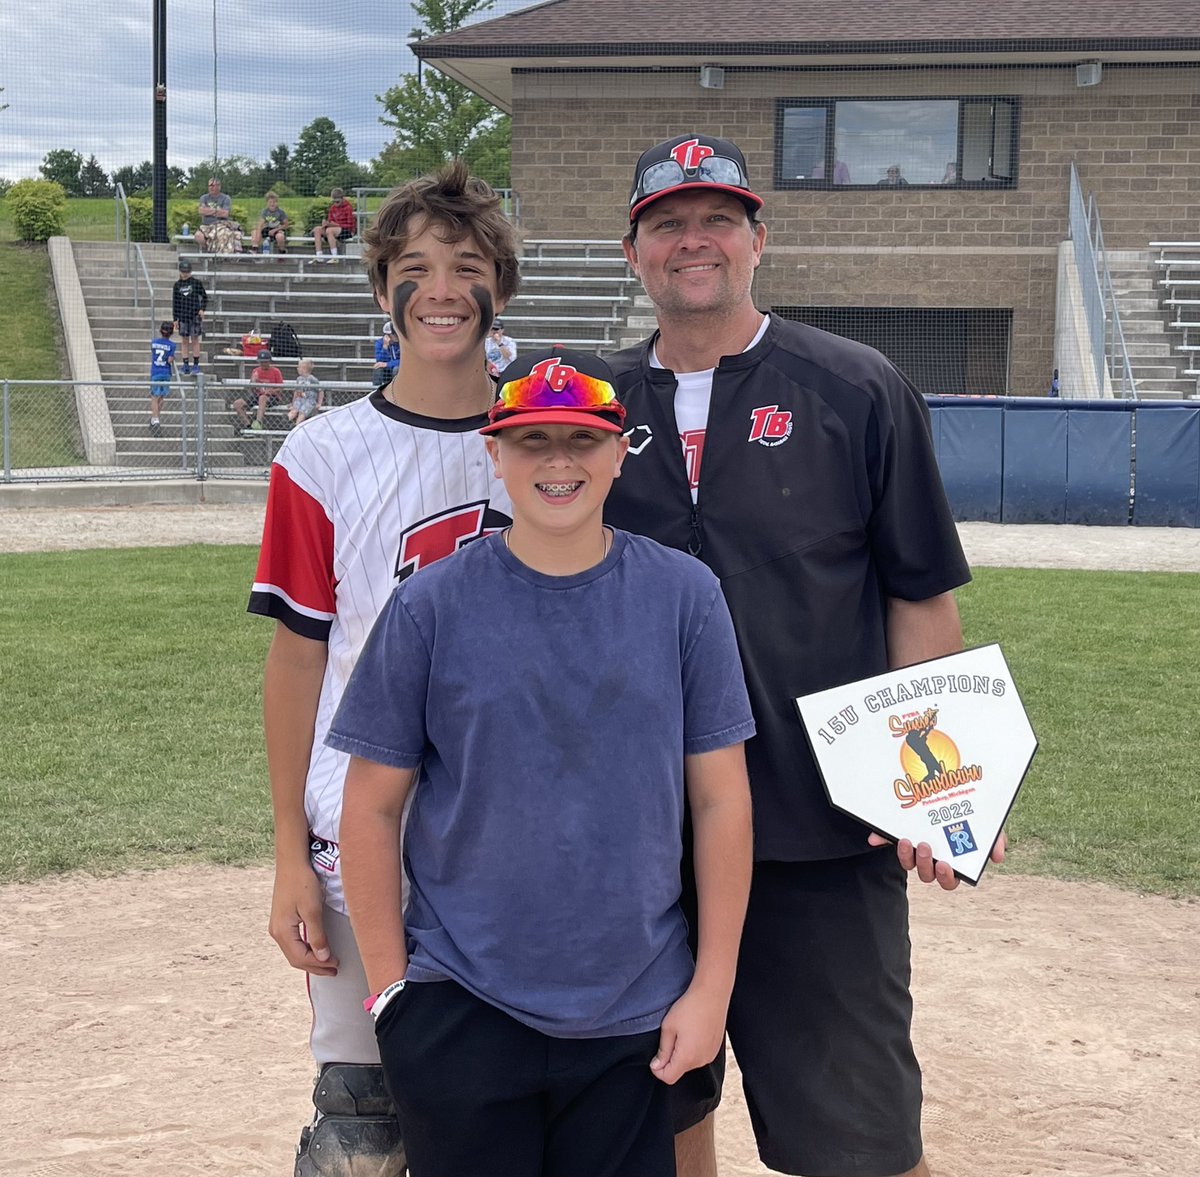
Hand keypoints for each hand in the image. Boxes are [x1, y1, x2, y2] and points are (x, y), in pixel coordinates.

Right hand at [269, 860, 337, 974]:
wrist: (292, 863)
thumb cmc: (302, 883)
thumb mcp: (312, 910)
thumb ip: (317, 936)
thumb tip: (323, 958)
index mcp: (282, 932)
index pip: (301, 958)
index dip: (319, 964)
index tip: (335, 964)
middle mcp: (276, 932)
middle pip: (296, 958)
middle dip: (315, 966)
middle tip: (334, 970)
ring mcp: (278, 927)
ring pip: (294, 952)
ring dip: (311, 959)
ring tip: (327, 963)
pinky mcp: (282, 921)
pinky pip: (293, 943)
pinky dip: (305, 950)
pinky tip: (315, 950)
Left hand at [649, 984, 726, 1084]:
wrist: (713, 993)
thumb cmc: (690, 1006)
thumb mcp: (668, 1027)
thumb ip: (662, 1050)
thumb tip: (657, 1066)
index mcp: (687, 1057)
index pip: (668, 1077)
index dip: (657, 1070)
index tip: (655, 1057)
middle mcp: (701, 1060)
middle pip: (679, 1070)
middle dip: (670, 1059)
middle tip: (670, 1036)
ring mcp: (710, 1055)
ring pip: (689, 1064)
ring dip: (682, 1054)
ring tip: (683, 1031)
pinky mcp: (716, 1049)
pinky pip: (699, 1056)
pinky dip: (693, 1049)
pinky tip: (693, 1032)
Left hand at [867, 829, 1006, 890]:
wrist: (950, 791)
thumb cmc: (973, 817)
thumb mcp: (987, 826)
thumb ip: (996, 840)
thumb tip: (998, 858)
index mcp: (954, 862)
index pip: (949, 880)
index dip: (946, 876)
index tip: (945, 864)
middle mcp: (933, 859)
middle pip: (927, 874)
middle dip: (924, 865)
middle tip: (925, 848)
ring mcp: (916, 848)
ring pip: (908, 863)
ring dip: (906, 856)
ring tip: (908, 841)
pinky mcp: (900, 835)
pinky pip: (887, 841)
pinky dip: (880, 840)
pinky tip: (875, 839)